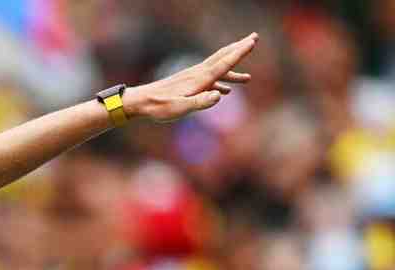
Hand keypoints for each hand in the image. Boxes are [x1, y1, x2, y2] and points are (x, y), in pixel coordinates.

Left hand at [125, 33, 256, 123]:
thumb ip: (200, 102)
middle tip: (254, 37)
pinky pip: (209, 80)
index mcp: (200, 79)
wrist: (140, 102)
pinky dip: (220, 82)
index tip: (253, 41)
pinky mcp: (187, 84)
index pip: (224, 63)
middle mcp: (198, 74)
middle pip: (223, 58)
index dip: (240, 52)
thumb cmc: (159, 107)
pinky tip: (225, 92)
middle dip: (239, 49)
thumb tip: (220, 96)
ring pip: (217, 69)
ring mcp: (193, 78)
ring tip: (247, 77)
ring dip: (233, 69)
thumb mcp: (180, 108)